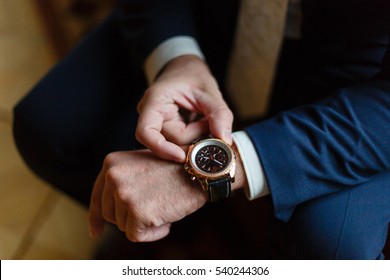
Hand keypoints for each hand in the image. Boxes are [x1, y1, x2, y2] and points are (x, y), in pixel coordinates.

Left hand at [88, 149, 207, 241]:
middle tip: (154, 209)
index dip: (96, 217)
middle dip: (130, 218)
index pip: (97, 196)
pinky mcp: (136, 211)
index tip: (95, 232)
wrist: (200, 168)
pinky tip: (167, 220)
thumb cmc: (177, 169)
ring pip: (123, 226)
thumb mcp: (142, 166)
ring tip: (164, 208)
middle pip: (110, 215)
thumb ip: (123, 182)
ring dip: (144, 224)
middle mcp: (113, 176)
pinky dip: (154, 234)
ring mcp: (123, 194)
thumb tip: (109, 214)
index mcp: (112, 163)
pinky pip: (137, 236)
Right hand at [136, 55, 233, 162]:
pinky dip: (194, 137)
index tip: (182, 156)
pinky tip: (200, 125)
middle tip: (209, 121)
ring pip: (177, 144)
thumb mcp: (210, 91)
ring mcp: (158, 124)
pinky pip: (180, 143)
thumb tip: (225, 140)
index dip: (161, 148)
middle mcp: (151, 115)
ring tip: (204, 119)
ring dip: (196, 136)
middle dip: (194, 136)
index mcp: (154, 101)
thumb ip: (219, 115)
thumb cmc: (194, 76)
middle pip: (170, 141)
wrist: (186, 70)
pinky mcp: (166, 131)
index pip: (146, 133)